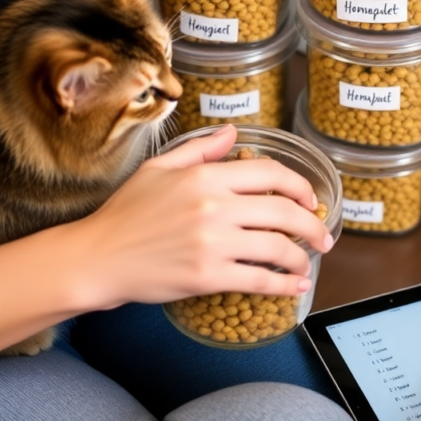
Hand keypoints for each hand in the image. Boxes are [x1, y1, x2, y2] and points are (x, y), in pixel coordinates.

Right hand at [65, 124, 333, 308]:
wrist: (97, 257)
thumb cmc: (125, 214)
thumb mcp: (158, 168)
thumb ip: (200, 150)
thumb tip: (233, 133)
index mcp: (205, 176)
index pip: (270, 174)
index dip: (299, 186)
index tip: (311, 199)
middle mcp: (214, 206)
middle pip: (284, 212)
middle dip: (313, 225)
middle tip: (323, 236)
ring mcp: (213, 243)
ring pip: (278, 248)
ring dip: (301, 257)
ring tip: (307, 262)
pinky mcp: (208, 277)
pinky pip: (259, 280)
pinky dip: (284, 284)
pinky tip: (295, 286)